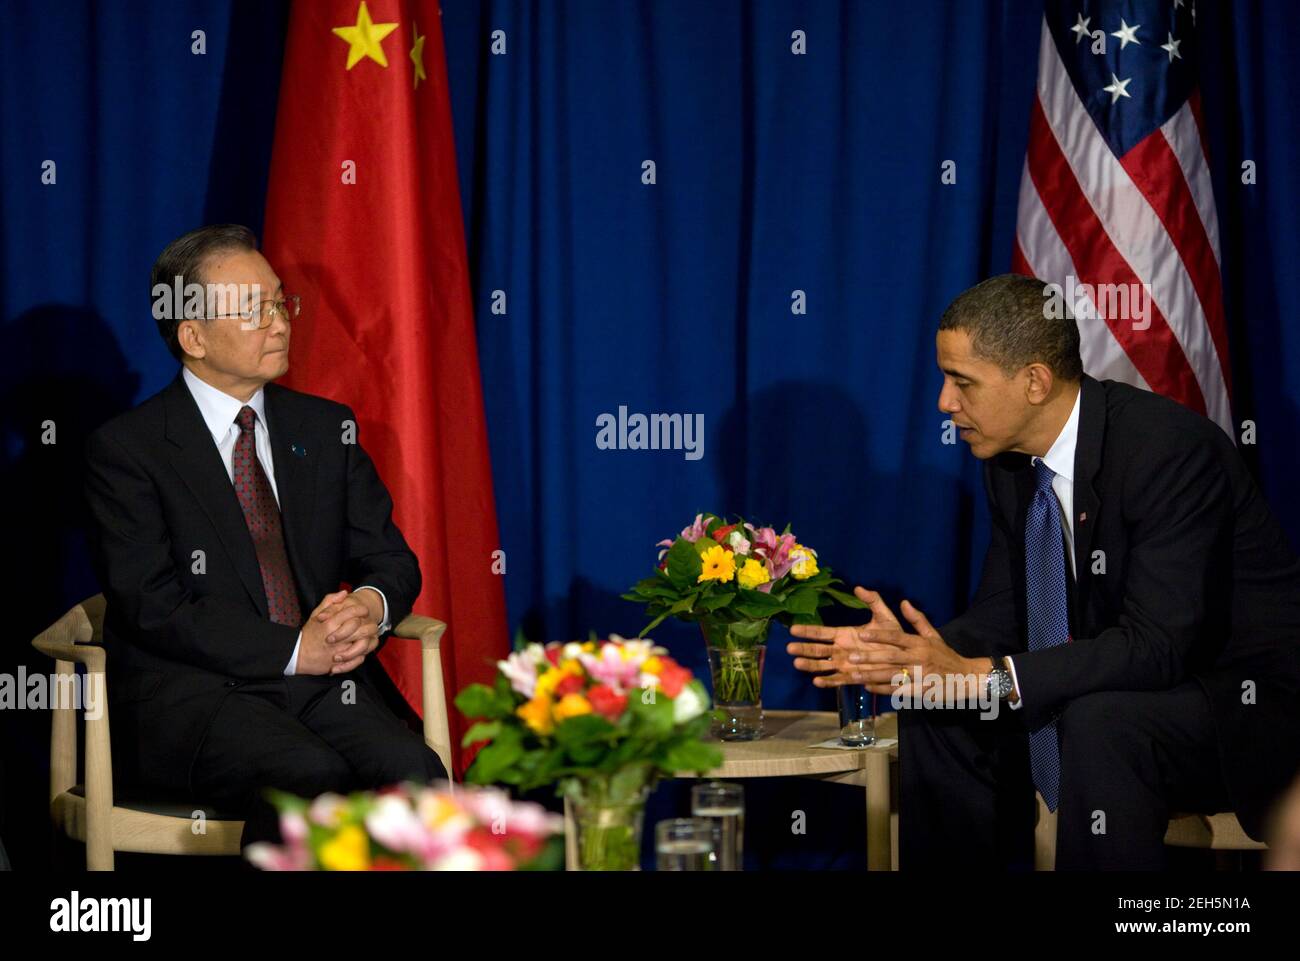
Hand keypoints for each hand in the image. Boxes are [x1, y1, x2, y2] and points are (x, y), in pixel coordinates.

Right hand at [298, 590, 381, 674]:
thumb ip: (329, 601)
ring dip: (368, 639)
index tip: (364, 610)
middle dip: (369, 624)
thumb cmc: (309, 634)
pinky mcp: (339, 664)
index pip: (351, 613)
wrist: (297, 655)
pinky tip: (362, 649)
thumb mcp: (315, 614)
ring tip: (368, 635)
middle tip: (369, 622)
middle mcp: (335, 638)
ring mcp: (338, 652)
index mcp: (330, 624)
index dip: (361, 610)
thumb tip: (344, 593)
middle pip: (361, 629)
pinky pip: (358, 659)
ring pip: (362, 645)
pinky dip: (363, 654)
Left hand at [788, 587, 982, 698]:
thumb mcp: (934, 636)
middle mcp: (918, 659)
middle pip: (891, 658)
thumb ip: (917, 620)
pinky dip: (883, 690)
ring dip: (872, 676)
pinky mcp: (920, 692)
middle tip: (850, 657)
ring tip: (854, 675)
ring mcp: (919, 677)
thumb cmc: (946, 656)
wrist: (966, 678)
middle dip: (870, 657)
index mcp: (920, 644)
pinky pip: (898, 691)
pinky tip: (868, 688)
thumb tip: (903, 602)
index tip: (862, 634)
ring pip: (891, 676)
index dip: (879, 636)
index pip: (897, 638)